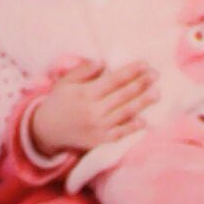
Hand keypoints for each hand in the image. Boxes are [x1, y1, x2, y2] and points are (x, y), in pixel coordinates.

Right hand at [32, 60, 158, 153]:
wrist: (45, 131)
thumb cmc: (59, 101)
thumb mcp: (66, 81)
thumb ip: (84, 70)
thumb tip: (103, 62)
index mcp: (86, 93)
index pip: (114, 80)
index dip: (131, 71)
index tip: (145, 64)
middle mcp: (94, 111)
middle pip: (123, 95)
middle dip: (142, 84)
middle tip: (156, 74)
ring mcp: (98, 127)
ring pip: (125, 113)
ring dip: (143, 103)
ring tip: (157, 93)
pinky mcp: (100, 141)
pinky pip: (120, 133)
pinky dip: (132, 127)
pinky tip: (144, 120)